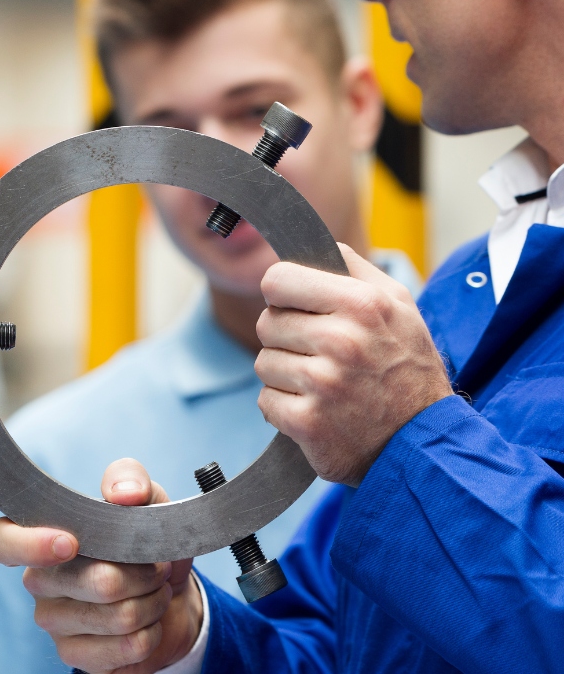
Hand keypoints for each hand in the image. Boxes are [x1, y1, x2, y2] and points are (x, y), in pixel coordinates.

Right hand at [0, 459, 202, 673]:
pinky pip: (125, 649)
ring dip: (153, 602)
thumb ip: (132, 479)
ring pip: (119, 616)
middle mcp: (38, 580)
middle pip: (96, 582)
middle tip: (156, 565)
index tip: (71, 543)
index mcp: (39, 535)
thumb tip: (124, 493)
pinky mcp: (74, 655)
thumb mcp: (144, 498)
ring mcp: (53, 622)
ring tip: (155, 591)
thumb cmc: (142, 542)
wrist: (169, 594)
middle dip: (144, 572)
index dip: (28, 545)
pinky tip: (148, 623)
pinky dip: (151, 633)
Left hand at [255, 244, 452, 485]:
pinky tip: (318, 409)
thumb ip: (355, 269)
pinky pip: (265, 401)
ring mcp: (323, 384)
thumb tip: (315, 244)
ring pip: (264, 362)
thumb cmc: (406, 368)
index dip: (282, 294)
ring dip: (286, 375)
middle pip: (266, 323)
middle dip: (287, 338)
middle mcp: (342, 341)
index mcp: (362, 304)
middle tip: (320, 354)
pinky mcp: (307, 422)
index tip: (295, 307)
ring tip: (324, 384)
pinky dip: (284, 408)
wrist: (424, 443)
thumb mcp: (399, 306)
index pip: (277, 280)